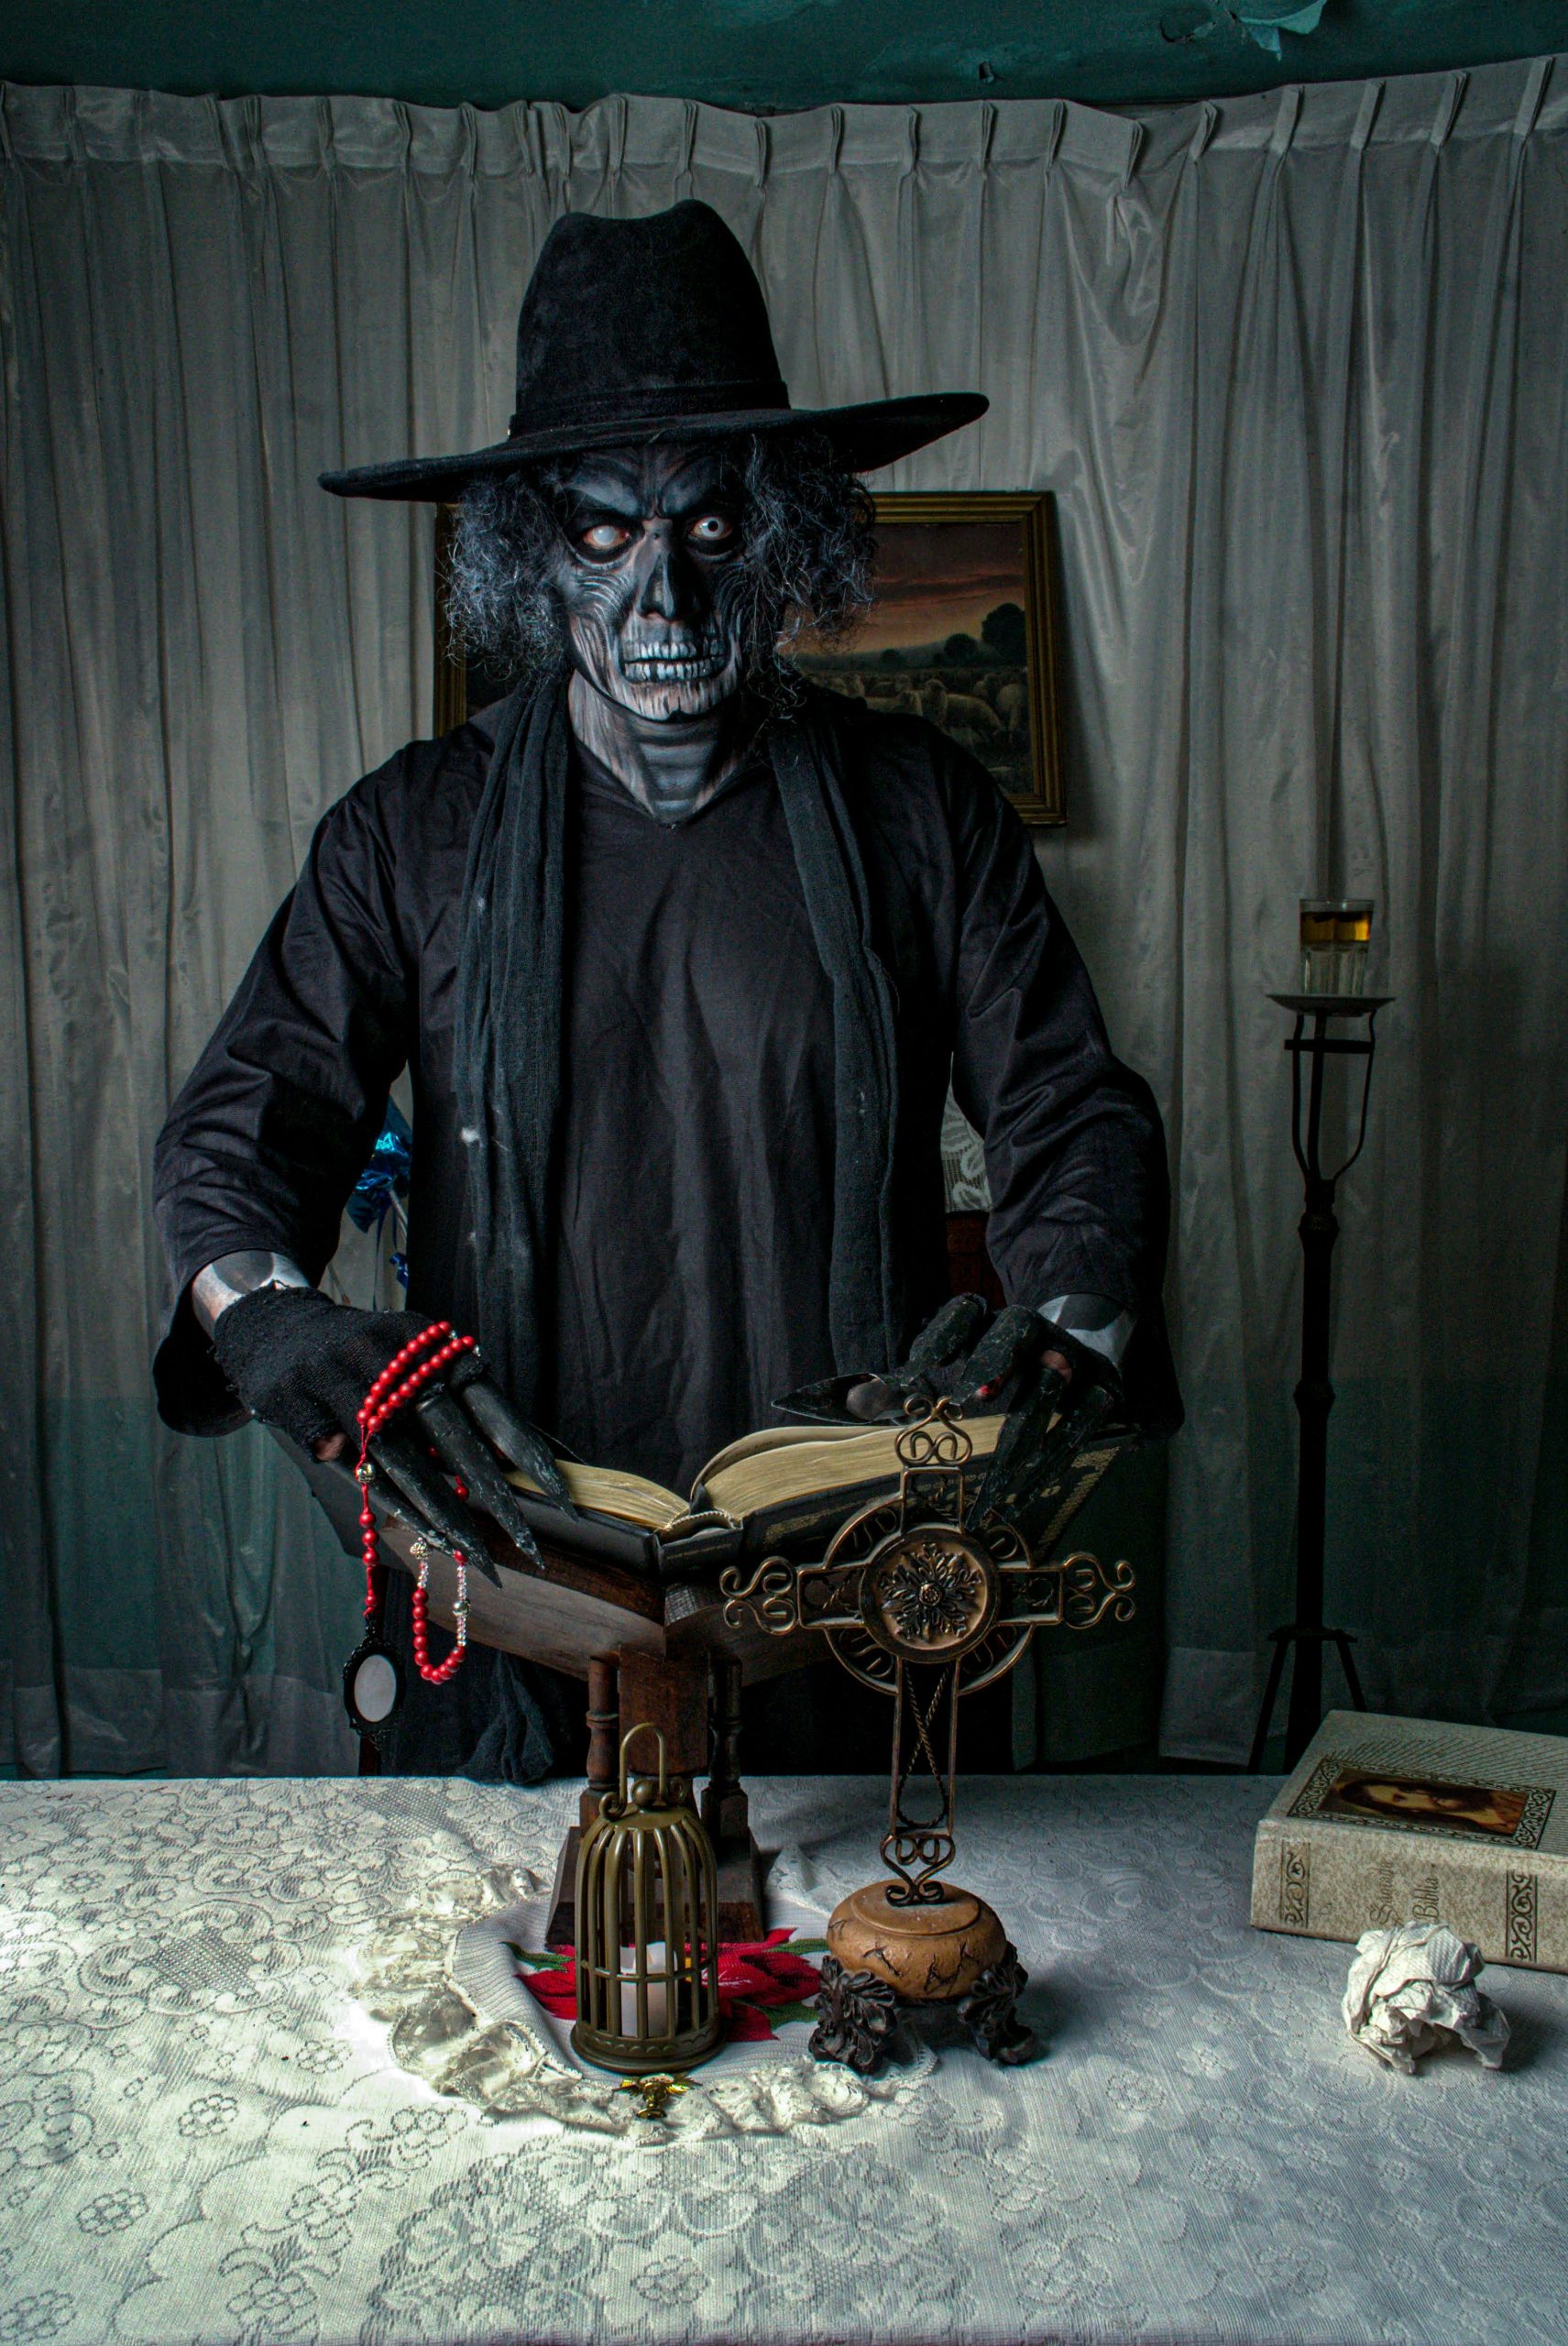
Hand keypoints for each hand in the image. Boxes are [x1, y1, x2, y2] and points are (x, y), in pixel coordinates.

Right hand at [210, 1288, 576, 1578]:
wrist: (276, 1327)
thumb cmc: (369, 1354)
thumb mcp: (421, 1359)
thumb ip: (466, 1403)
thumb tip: (524, 1455)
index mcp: (435, 1347)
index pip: (492, 1406)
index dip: (527, 1452)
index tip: (562, 1496)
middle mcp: (396, 1361)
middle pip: (453, 1439)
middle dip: (492, 1497)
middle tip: (526, 1541)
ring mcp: (350, 1384)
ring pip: (406, 1463)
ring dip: (444, 1515)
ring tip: (476, 1554)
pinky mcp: (312, 1410)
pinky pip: (361, 1470)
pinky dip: (396, 1506)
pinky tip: (428, 1535)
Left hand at [811, 1292, 1123, 1545]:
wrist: (1073, 1358)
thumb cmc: (988, 1376)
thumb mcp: (942, 1377)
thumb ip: (897, 1390)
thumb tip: (837, 1400)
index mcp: (985, 1321)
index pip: (964, 1313)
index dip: (943, 1337)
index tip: (918, 1371)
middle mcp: (1030, 1329)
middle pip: (1015, 1328)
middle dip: (995, 1359)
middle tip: (972, 1396)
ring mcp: (1070, 1356)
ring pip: (1054, 1376)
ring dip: (1028, 1414)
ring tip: (1001, 1464)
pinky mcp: (1101, 1390)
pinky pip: (1082, 1421)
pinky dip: (1054, 1458)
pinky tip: (1023, 1492)